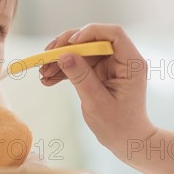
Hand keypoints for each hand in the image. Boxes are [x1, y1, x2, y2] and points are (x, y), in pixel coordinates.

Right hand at [40, 24, 156, 157]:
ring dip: (61, 60)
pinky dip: (64, 70)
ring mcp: (110, 65)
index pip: (113, 34)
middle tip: (46, 56)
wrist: (126, 141)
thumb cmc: (118, 125)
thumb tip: (63, 56)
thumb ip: (81, 77)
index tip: (70, 43)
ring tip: (42, 73)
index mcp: (131, 63)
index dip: (90, 32)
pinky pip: (80, 64)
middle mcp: (122, 59)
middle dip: (67, 47)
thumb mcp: (96, 102)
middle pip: (92, 40)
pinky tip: (48, 79)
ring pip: (82, 52)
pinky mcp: (100, 73)